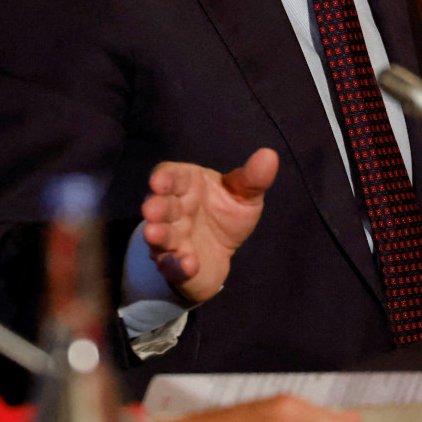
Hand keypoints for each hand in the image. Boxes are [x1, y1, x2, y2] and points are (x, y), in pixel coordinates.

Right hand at [140, 148, 278, 302]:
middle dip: (156, 208)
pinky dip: (177, 266)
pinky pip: (172, 267)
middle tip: (152, 210)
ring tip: (155, 235)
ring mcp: (171, 240)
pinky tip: (190, 263)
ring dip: (158, 236)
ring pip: (160, 237)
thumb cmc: (225, 213)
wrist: (219, 252)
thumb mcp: (243, 196)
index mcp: (186, 186)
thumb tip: (269, 155)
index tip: (158, 181)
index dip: (163, 178)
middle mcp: (172, 211)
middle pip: (160, 206)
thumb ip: (252, 179)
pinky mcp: (174, 266)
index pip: (171, 177)